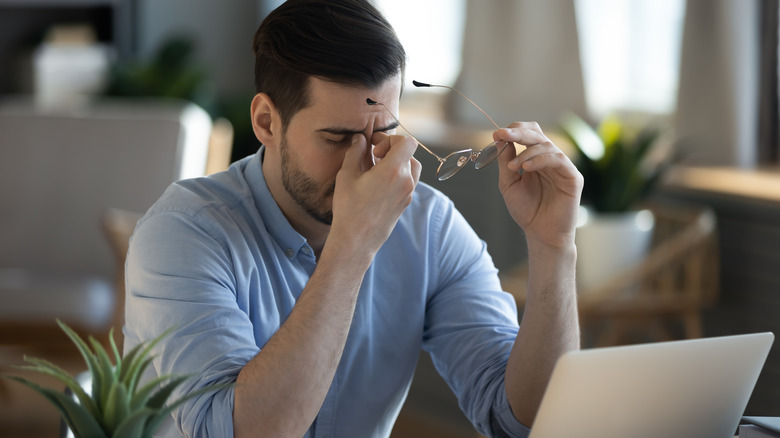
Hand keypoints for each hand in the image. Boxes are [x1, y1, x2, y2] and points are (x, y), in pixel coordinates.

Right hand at [329, 133, 420, 255]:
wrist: (357, 240)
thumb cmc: (349, 208)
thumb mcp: (347, 175)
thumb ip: (355, 152)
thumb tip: (360, 138)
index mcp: (394, 170)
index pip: (407, 142)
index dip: (391, 139)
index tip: (375, 148)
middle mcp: (406, 181)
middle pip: (410, 154)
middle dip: (392, 150)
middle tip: (373, 156)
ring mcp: (408, 194)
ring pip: (411, 168)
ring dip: (397, 163)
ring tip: (377, 169)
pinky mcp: (405, 204)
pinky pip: (408, 182)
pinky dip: (398, 176)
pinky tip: (379, 183)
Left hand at [494, 122, 582, 248]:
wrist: (540, 233)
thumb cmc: (526, 210)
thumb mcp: (508, 183)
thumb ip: (505, 161)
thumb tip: (501, 138)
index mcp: (535, 158)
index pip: (528, 134)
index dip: (514, 130)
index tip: (497, 133)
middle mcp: (550, 159)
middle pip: (537, 134)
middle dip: (518, 133)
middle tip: (502, 135)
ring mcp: (562, 167)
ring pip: (547, 145)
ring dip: (526, 152)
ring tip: (513, 166)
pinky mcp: (572, 177)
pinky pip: (558, 159)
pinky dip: (540, 160)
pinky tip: (527, 168)